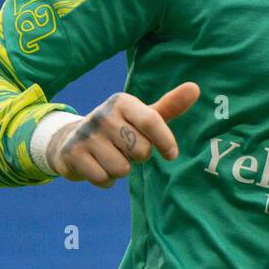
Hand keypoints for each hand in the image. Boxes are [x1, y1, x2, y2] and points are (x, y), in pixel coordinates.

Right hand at [47, 82, 199, 187]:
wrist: (73, 138)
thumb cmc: (120, 128)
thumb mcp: (143, 116)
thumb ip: (170, 106)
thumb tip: (195, 88)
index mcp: (123, 102)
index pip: (152, 121)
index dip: (165, 141)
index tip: (171, 154)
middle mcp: (103, 114)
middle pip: (140, 150)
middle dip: (138, 157)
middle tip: (127, 149)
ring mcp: (86, 134)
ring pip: (122, 169)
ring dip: (121, 170)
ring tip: (111, 157)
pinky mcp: (73, 154)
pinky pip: (104, 179)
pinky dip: (106, 180)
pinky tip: (99, 166)